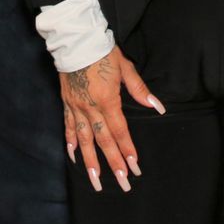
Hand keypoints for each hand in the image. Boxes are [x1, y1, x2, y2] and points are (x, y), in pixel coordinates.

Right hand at [61, 47, 162, 192]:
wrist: (76, 40)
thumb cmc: (103, 52)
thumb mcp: (125, 67)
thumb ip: (139, 89)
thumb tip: (156, 107)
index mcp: (108, 99)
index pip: (120, 131)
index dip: (128, 150)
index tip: (135, 167)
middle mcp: (91, 107)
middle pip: (103, 141)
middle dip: (113, 164)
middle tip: (122, 183)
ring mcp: (76, 107)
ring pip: (84, 140)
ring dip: (91, 162)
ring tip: (96, 181)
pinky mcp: (66, 103)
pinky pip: (68, 127)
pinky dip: (70, 143)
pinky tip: (73, 157)